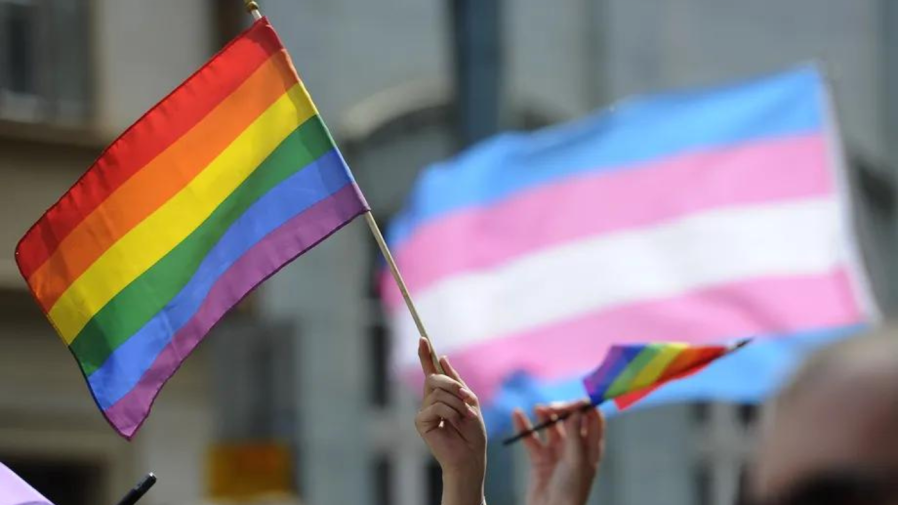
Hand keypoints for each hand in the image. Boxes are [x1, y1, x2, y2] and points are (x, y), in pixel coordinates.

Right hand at [415, 338, 486, 504]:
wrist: (471, 457)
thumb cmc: (473, 433)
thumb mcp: (470, 401)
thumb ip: (456, 382)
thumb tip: (442, 358)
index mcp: (442, 395)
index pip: (431, 371)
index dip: (425, 354)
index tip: (422, 338)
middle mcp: (430, 401)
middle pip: (434, 378)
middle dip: (453, 385)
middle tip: (467, 398)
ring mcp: (424, 411)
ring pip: (438, 392)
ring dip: (457, 403)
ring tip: (465, 418)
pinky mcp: (421, 422)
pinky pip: (437, 406)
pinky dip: (451, 413)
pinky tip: (455, 424)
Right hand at [513, 401, 604, 504]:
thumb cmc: (571, 490)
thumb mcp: (576, 460)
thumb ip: (575, 434)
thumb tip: (577, 410)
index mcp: (590, 448)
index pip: (593, 419)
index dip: (585, 408)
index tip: (574, 401)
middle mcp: (575, 448)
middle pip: (570, 420)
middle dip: (561, 410)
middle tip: (551, 408)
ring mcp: (556, 452)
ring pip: (550, 427)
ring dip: (545, 415)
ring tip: (538, 409)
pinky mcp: (539, 458)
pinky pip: (531, 438)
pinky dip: (524, 426)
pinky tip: (517, 415)